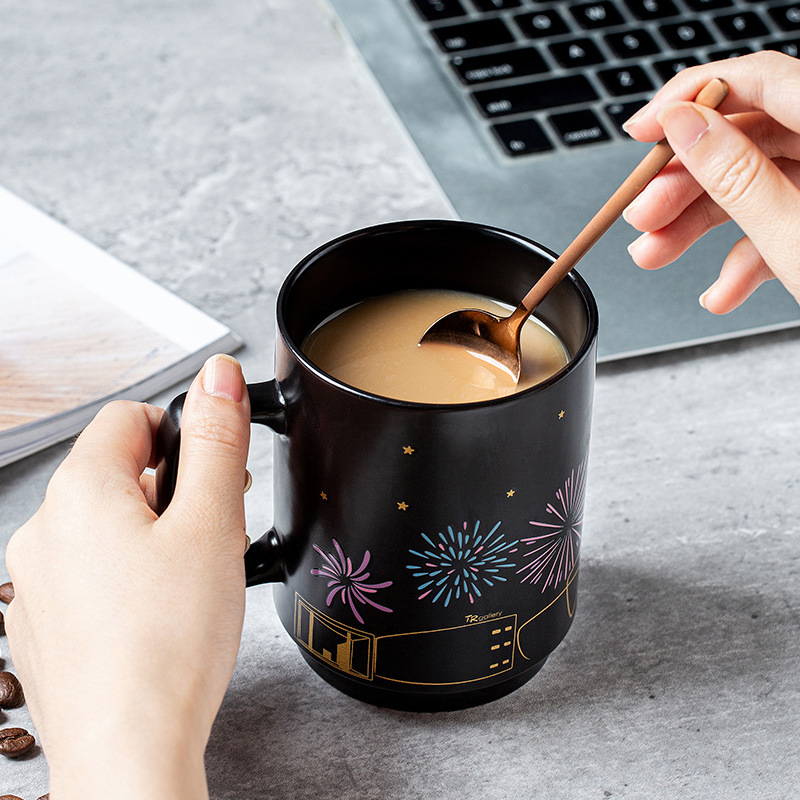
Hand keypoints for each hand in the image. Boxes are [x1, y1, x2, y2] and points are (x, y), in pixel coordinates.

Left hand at [4, 354, 250, 799]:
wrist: (128, 750)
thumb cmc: (169, 643)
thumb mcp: (211, 523)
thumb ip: (216, 440)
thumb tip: (217, 375)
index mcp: (80, 490)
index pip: (132, 417)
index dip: (183, 437)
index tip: (214, 475)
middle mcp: (43, 529)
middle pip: (118, 471)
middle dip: (173, 489)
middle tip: (214, 532)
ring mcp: (34, 580)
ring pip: (105, 524)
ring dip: (153, 534)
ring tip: (190, 581)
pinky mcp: (41, 622)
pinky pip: (89, 572)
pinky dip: (126, 576)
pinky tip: (157, 616)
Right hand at [623, 51, 799, 312]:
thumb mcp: (796, 235)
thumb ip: (736, 175)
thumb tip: (685, 127)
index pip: (758, 79)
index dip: (690, 99)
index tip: (642, 130)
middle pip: (748, 138)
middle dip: (685, 183)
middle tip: (643, 215)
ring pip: (756, 183)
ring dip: (699, 225)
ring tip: (656, 256)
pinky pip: (780, 221)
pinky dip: (743, 257)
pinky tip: (721, 291)